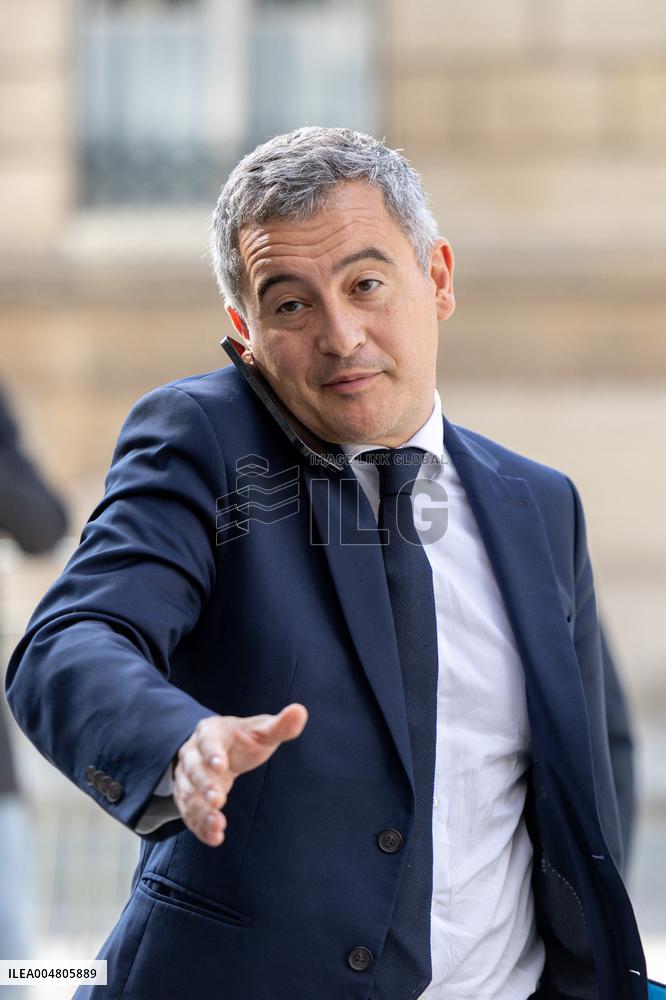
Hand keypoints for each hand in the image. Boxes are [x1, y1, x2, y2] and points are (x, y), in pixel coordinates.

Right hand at [173, 703, 307, 846]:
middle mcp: (193, 754)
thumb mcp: (261, 731)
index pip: (208, 741)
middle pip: (194, 770)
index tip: (220, 766)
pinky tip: (215, 838)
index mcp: (211, 732)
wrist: (217, 751)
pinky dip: (200, 826)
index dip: (212, 753)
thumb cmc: (242, 740)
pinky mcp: (188, 798)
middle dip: (204, 785)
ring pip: (188, 794)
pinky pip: (190, 813)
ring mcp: (187, 778)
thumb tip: (300, 711)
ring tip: (218, 826)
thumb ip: (280, 726)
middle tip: (218, 801)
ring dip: (201, 810)